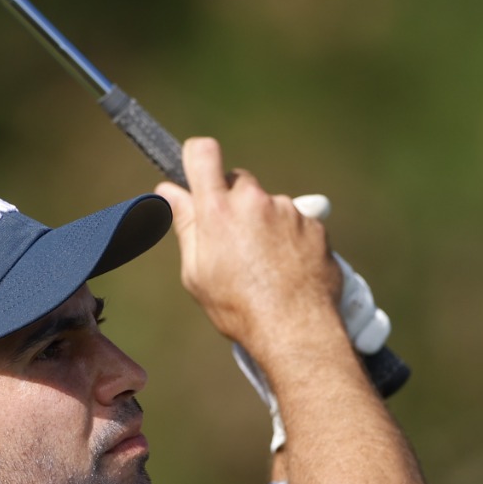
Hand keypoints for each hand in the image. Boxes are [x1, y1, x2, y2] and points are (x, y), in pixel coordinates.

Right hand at [157, 137, 343, 357]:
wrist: (296, 330)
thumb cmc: (238, 308)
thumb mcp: (197, 272)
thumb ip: (185, 224)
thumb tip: (168, 191)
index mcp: (217, 210)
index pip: (202, 153)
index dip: (196, 157)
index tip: (196, 171)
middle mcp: (253, 200)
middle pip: (238, 181)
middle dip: (233, 202)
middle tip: (232, 240)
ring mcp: (287, 210)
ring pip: (269, 205)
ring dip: (264, 224)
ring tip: (264, 266)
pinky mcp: (314, 224)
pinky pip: (295, 222)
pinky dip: (290, 239)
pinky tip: (286, 270)